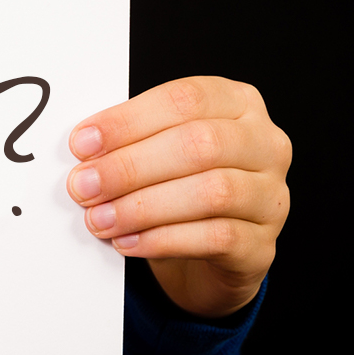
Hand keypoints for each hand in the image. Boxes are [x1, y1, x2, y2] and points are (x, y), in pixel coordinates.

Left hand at [66, 77, 290, 318]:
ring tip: (99, 219)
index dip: (129, 121)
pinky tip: (128, 242)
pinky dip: (163, 239)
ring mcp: (271, 195)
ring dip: (143, 207)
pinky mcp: (262, 244)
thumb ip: (129, 142)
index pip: (185, 100)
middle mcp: (265, 144)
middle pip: (199, 145)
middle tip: (84, 186)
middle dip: (130, 166)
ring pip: (212, 192)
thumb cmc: (178, 186)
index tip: (82, 143)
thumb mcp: (158, 152)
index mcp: (238, 104)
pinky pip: (216, 238)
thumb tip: (83, 149)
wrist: (209, 254)